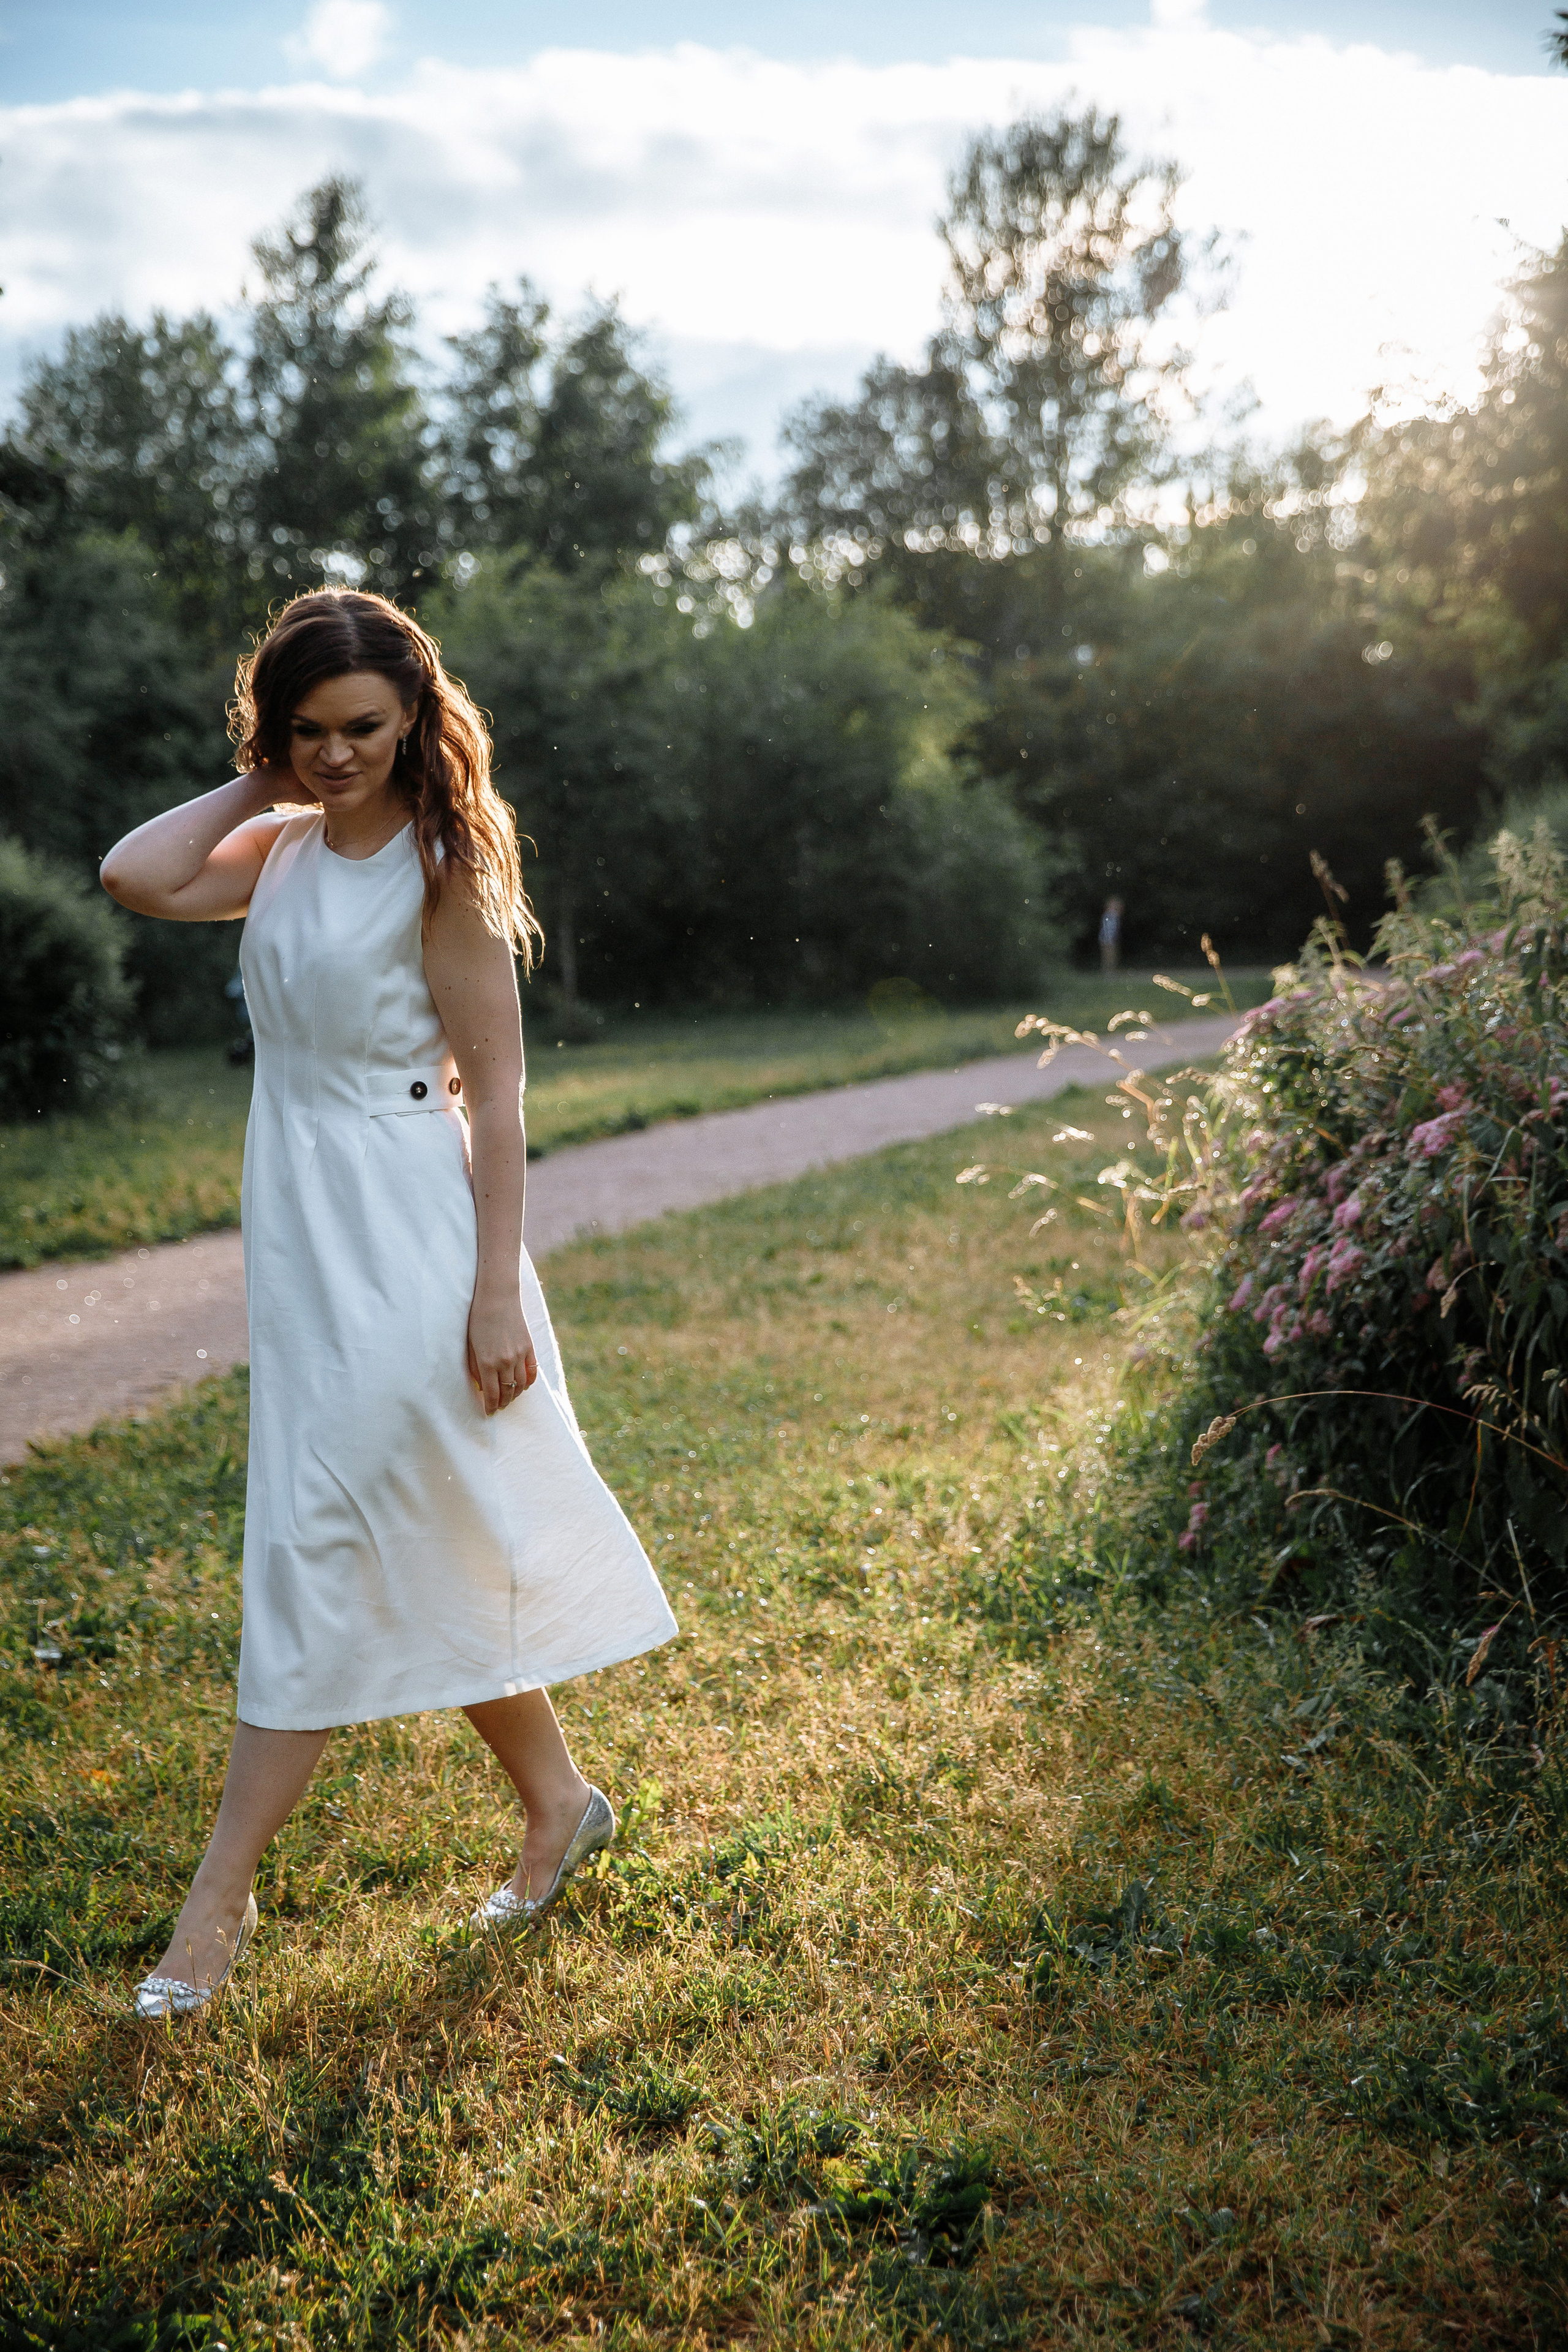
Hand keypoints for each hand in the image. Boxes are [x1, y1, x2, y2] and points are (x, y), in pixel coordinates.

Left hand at [467, 1288, 537, 1414]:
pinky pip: (532, 1371)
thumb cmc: (478, 1319)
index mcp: (487, 1363)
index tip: (489, 1412)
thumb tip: (481, 1386)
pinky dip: (528, 1382)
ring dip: (515, 1395)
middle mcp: (505, 1362)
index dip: (491, 1406)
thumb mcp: (471, 1345)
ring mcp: (519, 1355)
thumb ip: (475, 1367)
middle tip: (499, 1408)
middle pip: (507, 1392)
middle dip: (503, 1403)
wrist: (497, 1297)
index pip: (492, 1394)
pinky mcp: (529, 1347)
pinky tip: (523, 1386)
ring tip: (510, 1398)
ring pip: (521, 1385)